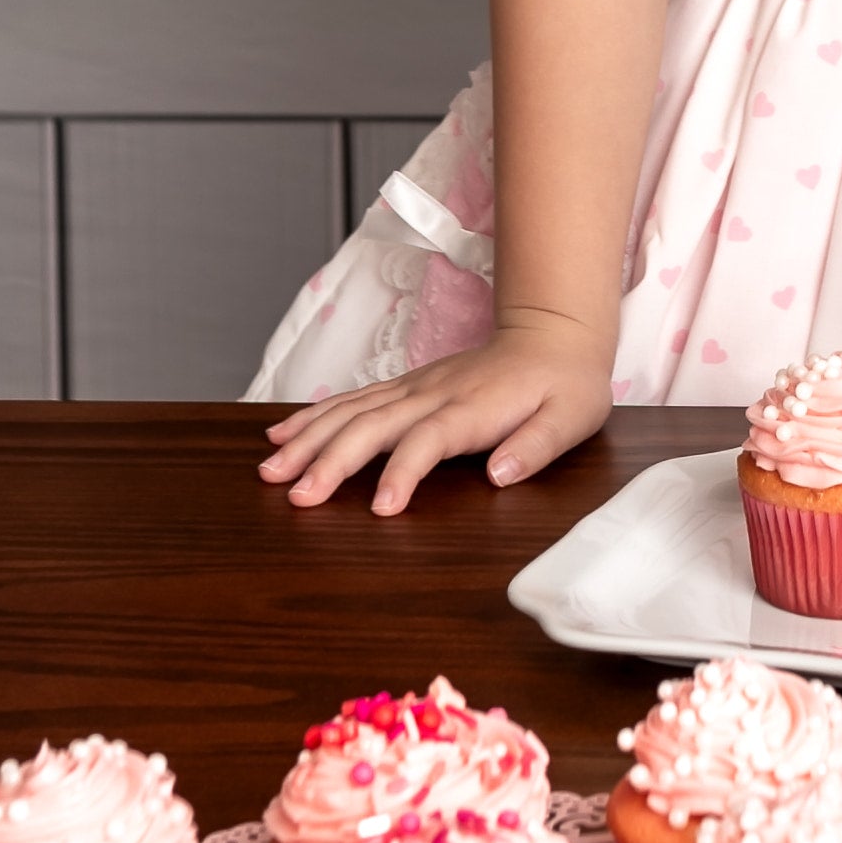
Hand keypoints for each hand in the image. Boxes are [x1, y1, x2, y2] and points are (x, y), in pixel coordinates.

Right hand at [258, 310, 614, 514]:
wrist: (555, 333)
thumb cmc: (565, 384)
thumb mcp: (571, 418)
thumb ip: (536, 446)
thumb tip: (499, 474)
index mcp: (471, 409)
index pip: (427, 440)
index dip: (402, 473)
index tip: (379, 509)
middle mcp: (433, 394)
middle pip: (372, 426)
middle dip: (329, 460)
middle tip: (294, 494)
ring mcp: (415, 387)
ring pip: (352, 411)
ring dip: (309, 439)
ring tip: (270, 468)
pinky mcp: (406, 385)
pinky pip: (353, 399)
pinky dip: (315, 415)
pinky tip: (284, 433)